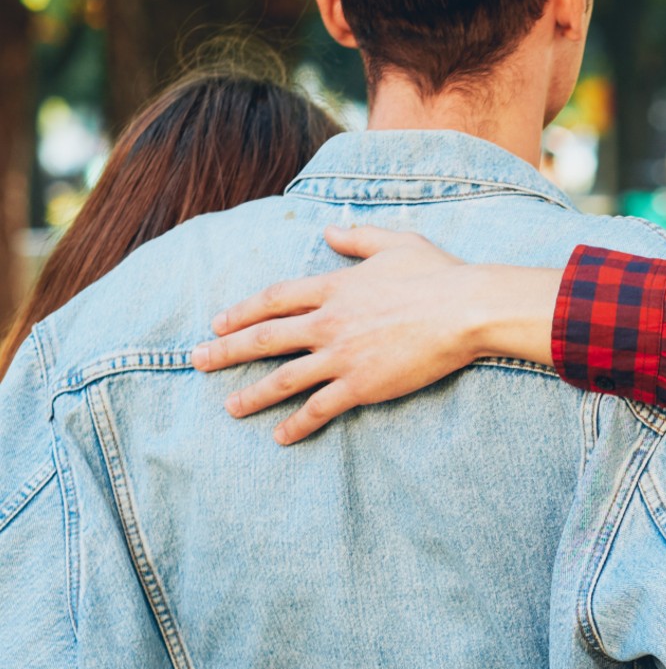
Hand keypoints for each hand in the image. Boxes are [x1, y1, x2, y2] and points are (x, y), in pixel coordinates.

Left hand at [191, 226, 553, 444]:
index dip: (243, 311)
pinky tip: (281, 436)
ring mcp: (342, 356)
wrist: (464, 310)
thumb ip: (358, 238)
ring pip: (284, 378)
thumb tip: (330, 231)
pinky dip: (298, 424)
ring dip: (253, 394)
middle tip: (197, 362)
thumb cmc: (438, 275)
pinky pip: (321, 408)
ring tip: (230, 407)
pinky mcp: (362, 385)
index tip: (219, 322)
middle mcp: (328, 322)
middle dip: (227, 350)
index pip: (274, 299)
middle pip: (266, 337)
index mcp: (334, 286)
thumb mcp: (396, 243)